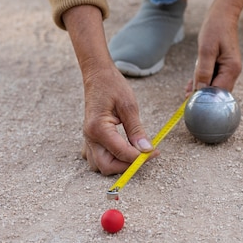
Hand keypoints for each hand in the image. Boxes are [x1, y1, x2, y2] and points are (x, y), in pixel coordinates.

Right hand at [63, 5, 154, 174]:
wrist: (97, 75)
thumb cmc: (112, 86)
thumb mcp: (129, 105)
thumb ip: (137, 130)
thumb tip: (146, 150)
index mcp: (98, 128)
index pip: (121, 152)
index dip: (140, 157)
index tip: (154, 153)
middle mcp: (89, 137)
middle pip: (107, 166)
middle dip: (127, 166)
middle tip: (144, 157)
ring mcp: (87, 139)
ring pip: (100, 166)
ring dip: (117, 165)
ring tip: (134, 153)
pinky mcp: (90, 139)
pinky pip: (96, 158)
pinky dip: (110, 159)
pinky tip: (122, 150)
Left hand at [186, 0, 242, 94]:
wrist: (222, 14)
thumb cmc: (215, 28)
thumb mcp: (206, 49)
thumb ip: (203, 70)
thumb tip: (200, 90)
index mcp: (231, 68)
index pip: (219, 92)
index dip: (205, 99)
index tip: (191, 102)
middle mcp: (232, 71)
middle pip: (217, 92)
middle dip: (203, 96)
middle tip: (186, 100)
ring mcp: (228, 69)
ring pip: (214, 86)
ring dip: (201, 90)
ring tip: (186, 93)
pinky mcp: (222, 66)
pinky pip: (212, 79)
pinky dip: (202, 82)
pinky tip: (191, 85)